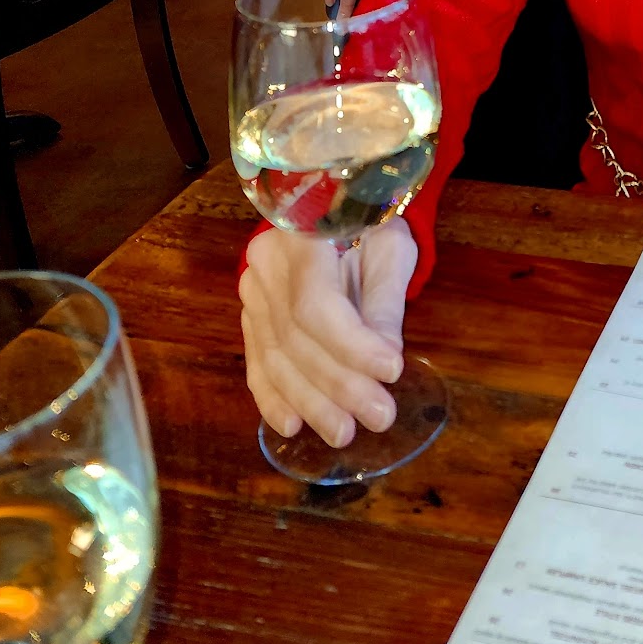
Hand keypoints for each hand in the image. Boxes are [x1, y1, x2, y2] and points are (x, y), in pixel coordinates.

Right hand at [239, 219, 416, 446]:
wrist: (340, 211)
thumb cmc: (372, 227)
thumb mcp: (391, 250)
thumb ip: (385, 302)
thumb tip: (387, 360)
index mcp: (299, 235)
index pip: (316, 303)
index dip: (352, 344)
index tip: (391, 371)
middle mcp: (265, 264)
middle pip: (295, 337)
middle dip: (339, 384)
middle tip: (379, 417)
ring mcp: (251, 292)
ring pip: (275, 356)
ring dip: (310, 402)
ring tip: (344, 432)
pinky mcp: (250, 316)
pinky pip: (257, 362)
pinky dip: (272, 398)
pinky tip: (292, 425)